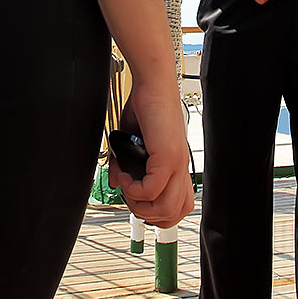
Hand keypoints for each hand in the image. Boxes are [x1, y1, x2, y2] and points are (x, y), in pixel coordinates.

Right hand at [108, 82, 192, 228]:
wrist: (153, 83)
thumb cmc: (146, 107)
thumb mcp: (133, 142)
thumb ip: (126, 165)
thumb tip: (117, 182)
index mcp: (176, 166)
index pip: (178, 207)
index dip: (156, 213)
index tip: (135, 201)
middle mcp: (180, 167)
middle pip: (174, 213)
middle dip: (146, 215)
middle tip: (128, 198)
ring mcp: (177, 163)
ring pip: (166, 208)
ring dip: (139, 205)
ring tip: (126, 188)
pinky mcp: (168, 156)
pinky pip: (153, 189)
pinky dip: (134, 189)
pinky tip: (125, 176)